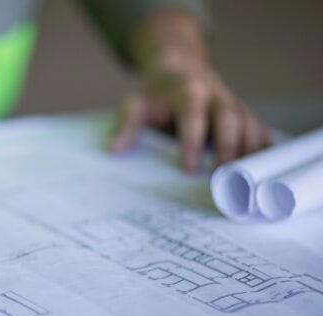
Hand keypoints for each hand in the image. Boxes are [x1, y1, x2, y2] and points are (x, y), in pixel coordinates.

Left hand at [109, 12, 269, 171]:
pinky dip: (264, 152)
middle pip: (229, 117)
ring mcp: (235, 105)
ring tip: (247, 182)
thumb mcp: (136, 103)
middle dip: (228, 146)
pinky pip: (261, 132)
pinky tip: (264, 175)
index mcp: (189, 90)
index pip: (192, 113)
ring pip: (250, 124)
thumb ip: (126, 124)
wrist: (181, 71)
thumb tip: (113, 150)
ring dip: (251, 152)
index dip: (192, 140)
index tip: (189, 168)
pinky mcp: (246, 117)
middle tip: (224, 176)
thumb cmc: (157, 95)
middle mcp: (217, 96)